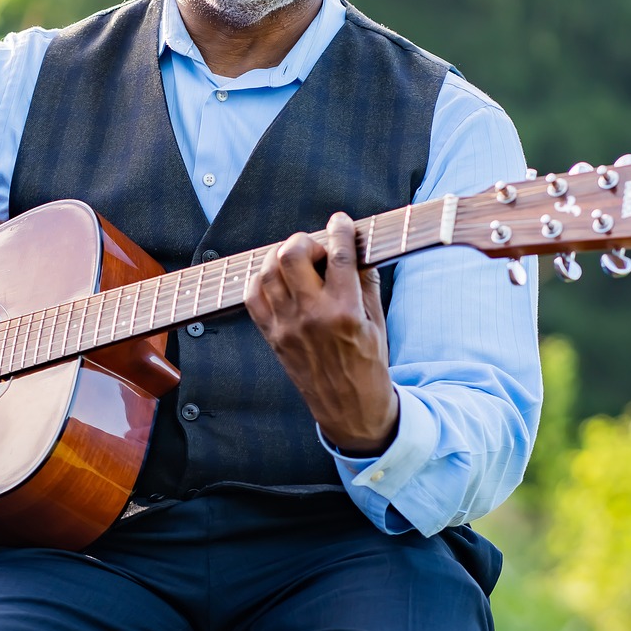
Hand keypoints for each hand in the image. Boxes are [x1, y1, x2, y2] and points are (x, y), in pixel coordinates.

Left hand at [243, 212, 398, 455]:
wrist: (350, 409)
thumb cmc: (368, 366)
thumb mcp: (377, 323)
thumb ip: (366, 283)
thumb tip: (358, 250)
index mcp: (345, 311)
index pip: (338, 256)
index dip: (339, 230)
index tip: (340, 221)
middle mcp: (312, 315)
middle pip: (292, 255)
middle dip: (305, 241)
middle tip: (318, 249)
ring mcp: (287, 326)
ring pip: (268, 271)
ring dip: (282, 256)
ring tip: (298, 262)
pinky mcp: (272, 336)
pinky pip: (253, 296)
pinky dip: (262, 279)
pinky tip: (278, 279)